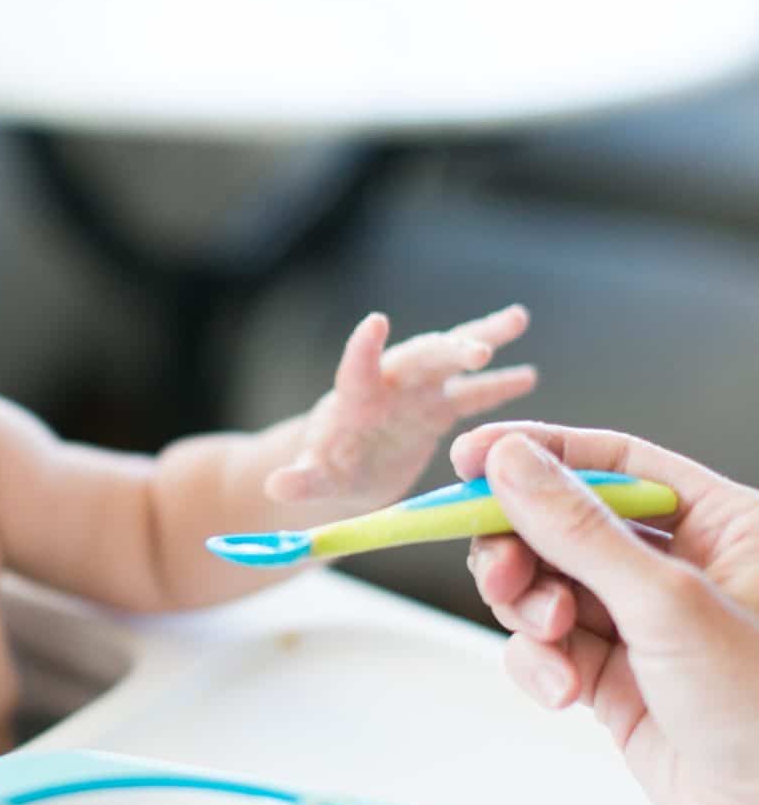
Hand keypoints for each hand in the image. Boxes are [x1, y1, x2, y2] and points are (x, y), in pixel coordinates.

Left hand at [267, 304, 535, 516]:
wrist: (345, 471)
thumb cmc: (324, 471)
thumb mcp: (313, 481)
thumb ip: (300, 482)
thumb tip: (275, 485)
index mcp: (354, 397)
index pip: (356, 366)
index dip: (363, 347)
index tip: (375, 322)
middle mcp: (388, 384)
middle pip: (419, 359)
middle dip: (447, 351)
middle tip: (479, 350)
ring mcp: (416, 392)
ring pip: (451, 360)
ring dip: (483, 338)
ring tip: (518, 318)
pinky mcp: (437, 408)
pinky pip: (470, 394)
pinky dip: (497, 385)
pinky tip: (529, 375)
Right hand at [456, 422, 758, 804]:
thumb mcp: (666, 603)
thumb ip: (579, 528)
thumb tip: (512, 461)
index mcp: (723, 525)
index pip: (617, 460)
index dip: (541, 453)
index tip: (472, 457)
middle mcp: (683, 569)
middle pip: (566, 523)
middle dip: (524, 546)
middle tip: (502, 571)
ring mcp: (646, 628)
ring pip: (549, 587)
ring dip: (529, 609)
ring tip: (550, 639)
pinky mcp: (617, 684)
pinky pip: (550, 651)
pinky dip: (539, 666)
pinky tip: (562, 692)